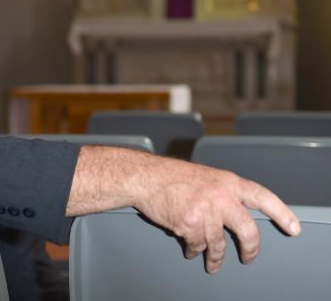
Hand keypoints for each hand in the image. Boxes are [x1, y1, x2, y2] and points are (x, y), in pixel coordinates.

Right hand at [130, 157, 300, 272]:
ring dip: (216, 257)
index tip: (293, 227)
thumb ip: (222, 192)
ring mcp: (205, 211)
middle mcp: (220, 196)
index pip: (263, 197)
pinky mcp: (189, 225)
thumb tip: (234, 214)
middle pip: (247, 230)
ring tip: (212, 262)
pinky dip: (194, 251)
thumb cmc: (171, 175)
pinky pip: (197, 246)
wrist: (145, 177)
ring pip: (219, 244)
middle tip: (247, 257)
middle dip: (250, 249)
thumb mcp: (205, 176)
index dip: (281, 213)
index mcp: (227, 181)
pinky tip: (190, 249)